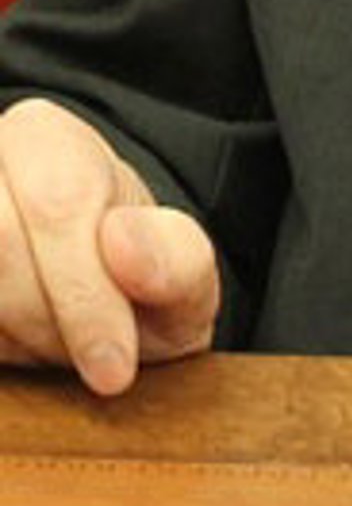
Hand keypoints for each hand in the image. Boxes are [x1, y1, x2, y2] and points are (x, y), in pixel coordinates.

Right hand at [0, 98, 218, 394]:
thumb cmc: (137, 281)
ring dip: (13, 340)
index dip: (86, 295)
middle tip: (93, 360)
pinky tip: (19, 349)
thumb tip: (121, 237)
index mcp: (44, 138)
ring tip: (57, 346)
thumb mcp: (180, 273)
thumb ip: (175, 255)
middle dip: (50, 319)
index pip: (59, 203)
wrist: (93, 308)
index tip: (115, 368)